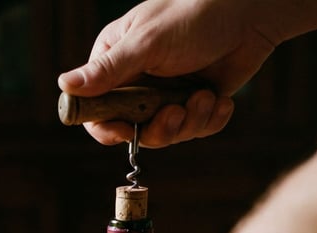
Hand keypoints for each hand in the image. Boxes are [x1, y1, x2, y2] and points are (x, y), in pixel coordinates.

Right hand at [58, 0, 278, 145]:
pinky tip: (219, 99)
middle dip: (159, 128)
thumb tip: (64, 85)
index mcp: (114, 62)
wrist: (251, 14)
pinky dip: (209, 120)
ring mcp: (165, 95)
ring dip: (189, 122)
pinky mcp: (193, 103)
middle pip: (130, 130)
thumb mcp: (147, 43)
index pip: (94, 108)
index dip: (105, 127)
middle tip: (177, 112)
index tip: (124, 132)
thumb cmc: (195, 16)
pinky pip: (194, 131)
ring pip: (165, 134)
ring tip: (205, 97)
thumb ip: (108, 70)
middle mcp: (136, 82)